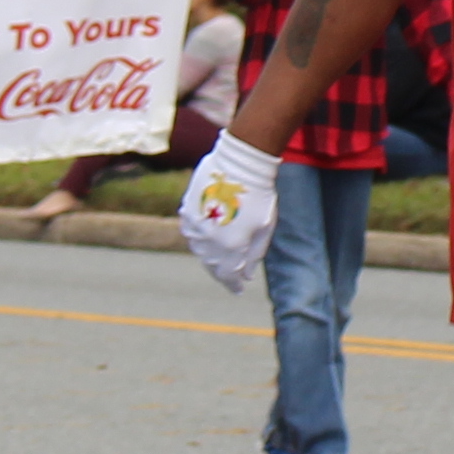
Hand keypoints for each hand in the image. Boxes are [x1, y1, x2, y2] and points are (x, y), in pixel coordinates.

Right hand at [178, 134, 282, 294]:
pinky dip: (199, 240)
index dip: (233, 285)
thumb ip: (255, 253)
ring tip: (219, 258)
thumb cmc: (259, 195)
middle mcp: (210, 240)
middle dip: (221, 273)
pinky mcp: (188, 211)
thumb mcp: (265, 227)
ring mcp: (196, 226)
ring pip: (199, 251)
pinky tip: (207, 238)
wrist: (240, 164)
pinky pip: (191, 233)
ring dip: (209, 257)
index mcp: (232, 247)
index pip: (229, 275)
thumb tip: (246, 274)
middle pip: (212, 265)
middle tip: (230, 277)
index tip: (239, 290)